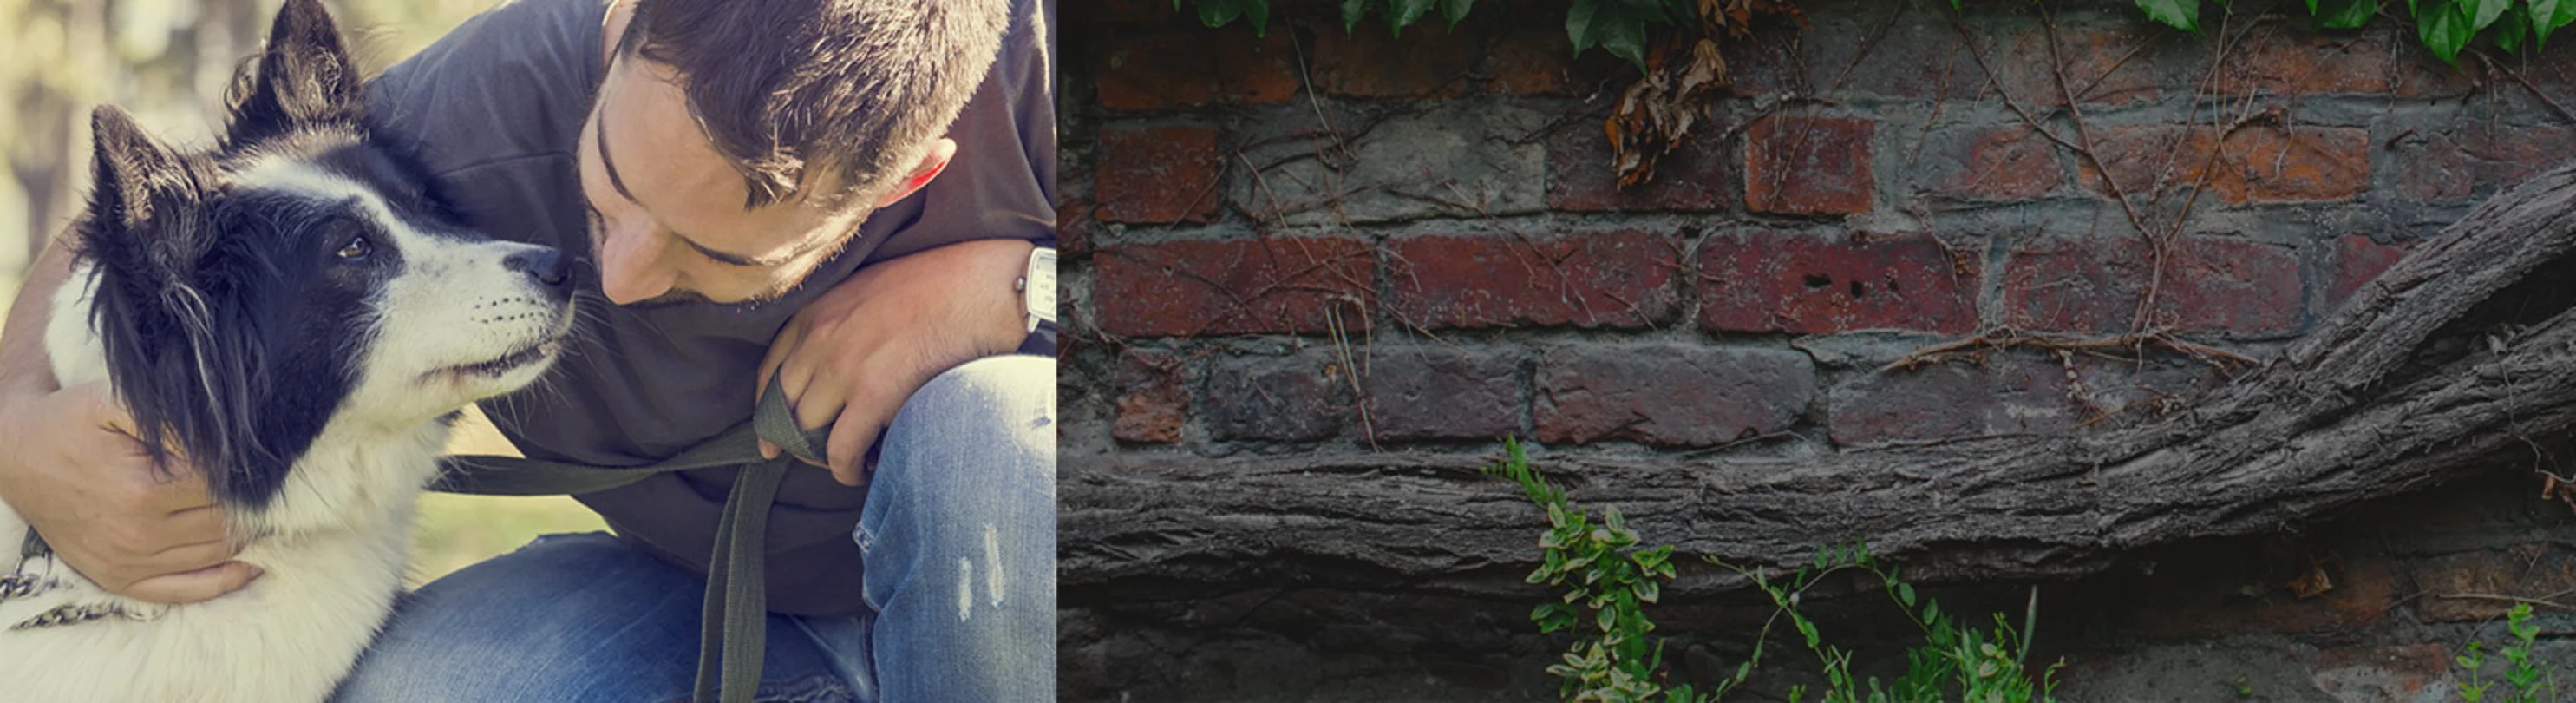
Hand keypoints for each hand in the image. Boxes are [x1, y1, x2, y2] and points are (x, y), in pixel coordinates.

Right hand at [0, 382, 257, 602]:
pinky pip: (185, 591)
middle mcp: (138, 535)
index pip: (227, 486)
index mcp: (143, 491)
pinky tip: (251, 562)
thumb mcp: (114, 401)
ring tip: (261, 510)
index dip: (247, 469)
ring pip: (217, 554)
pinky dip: (225, 580)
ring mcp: (128, 563)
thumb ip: (172, 417)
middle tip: (266, 484)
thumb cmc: (69, 423)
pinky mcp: (119, 579)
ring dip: (245, 534)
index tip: (258, 457)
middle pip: (228, 522)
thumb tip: (226, 437)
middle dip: (253, 502)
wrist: (13, 456)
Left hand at [757, 239, 1032, 484]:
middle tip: (815, 458)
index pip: (771, 369)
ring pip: (807, 430)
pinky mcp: (874, 393)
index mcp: (819, 308)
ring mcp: (844, 364)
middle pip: (784, 405)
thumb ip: (846, 322)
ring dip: (822, 456)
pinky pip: (841, 449)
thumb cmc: (944, 286)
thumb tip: (839, 369)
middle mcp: (821, 335)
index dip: (767, 410)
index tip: (769, 437)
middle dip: (794, 439)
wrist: (985, 286)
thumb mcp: (875, 290)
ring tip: (848, 462)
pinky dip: (845, 469)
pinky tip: (861, 472)